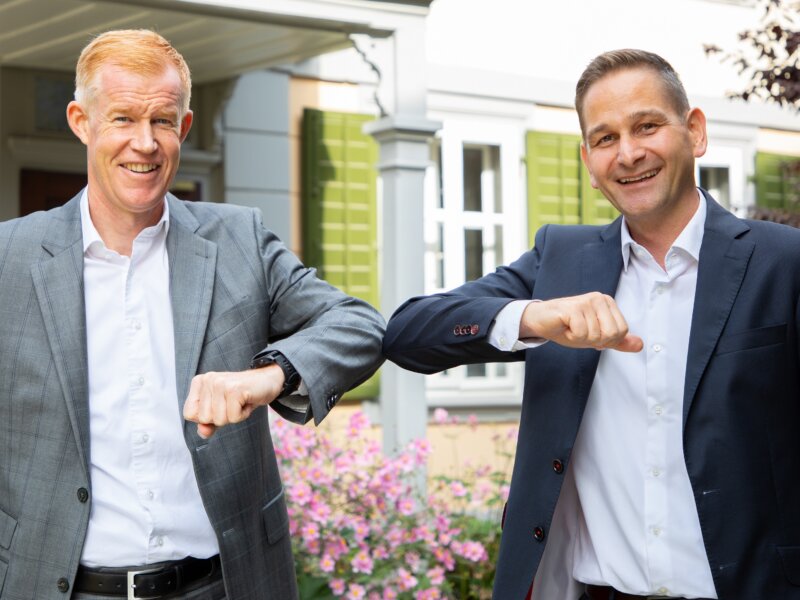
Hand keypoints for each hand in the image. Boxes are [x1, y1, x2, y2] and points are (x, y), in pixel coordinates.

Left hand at [183, 365, 284, 437]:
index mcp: (199, 382)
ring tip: (240, 402)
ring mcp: (220, 383)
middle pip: (204, 418)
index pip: (189, 414)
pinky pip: (233, 418)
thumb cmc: (242, 396)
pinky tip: (247, 401)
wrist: (268, 381)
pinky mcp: (234, 389)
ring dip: (234, 416)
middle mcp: (208, 380)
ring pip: (219, 419)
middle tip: (233, 403)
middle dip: (221, 417)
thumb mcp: (221, 411)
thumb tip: (203, 432)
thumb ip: (207, 423)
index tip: (220, 405)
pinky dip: (243, 414)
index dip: (206, 417)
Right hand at [520, 293, 642, 351]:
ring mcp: (586, 301)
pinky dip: (570, 337)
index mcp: (608, 303)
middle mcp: (599, 298)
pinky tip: (564, 327)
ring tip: (570, 328)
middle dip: (594, 340)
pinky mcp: (573, 308)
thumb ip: (618, 340)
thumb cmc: (567, 326)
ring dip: (579, 339)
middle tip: (579, 331)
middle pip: (612, 334)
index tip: (589, 332)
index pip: (621, 331)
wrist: (541, 321)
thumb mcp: (596, 336)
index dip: (605, 340)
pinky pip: (581, 333)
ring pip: (595, 335)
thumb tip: (640, 345)